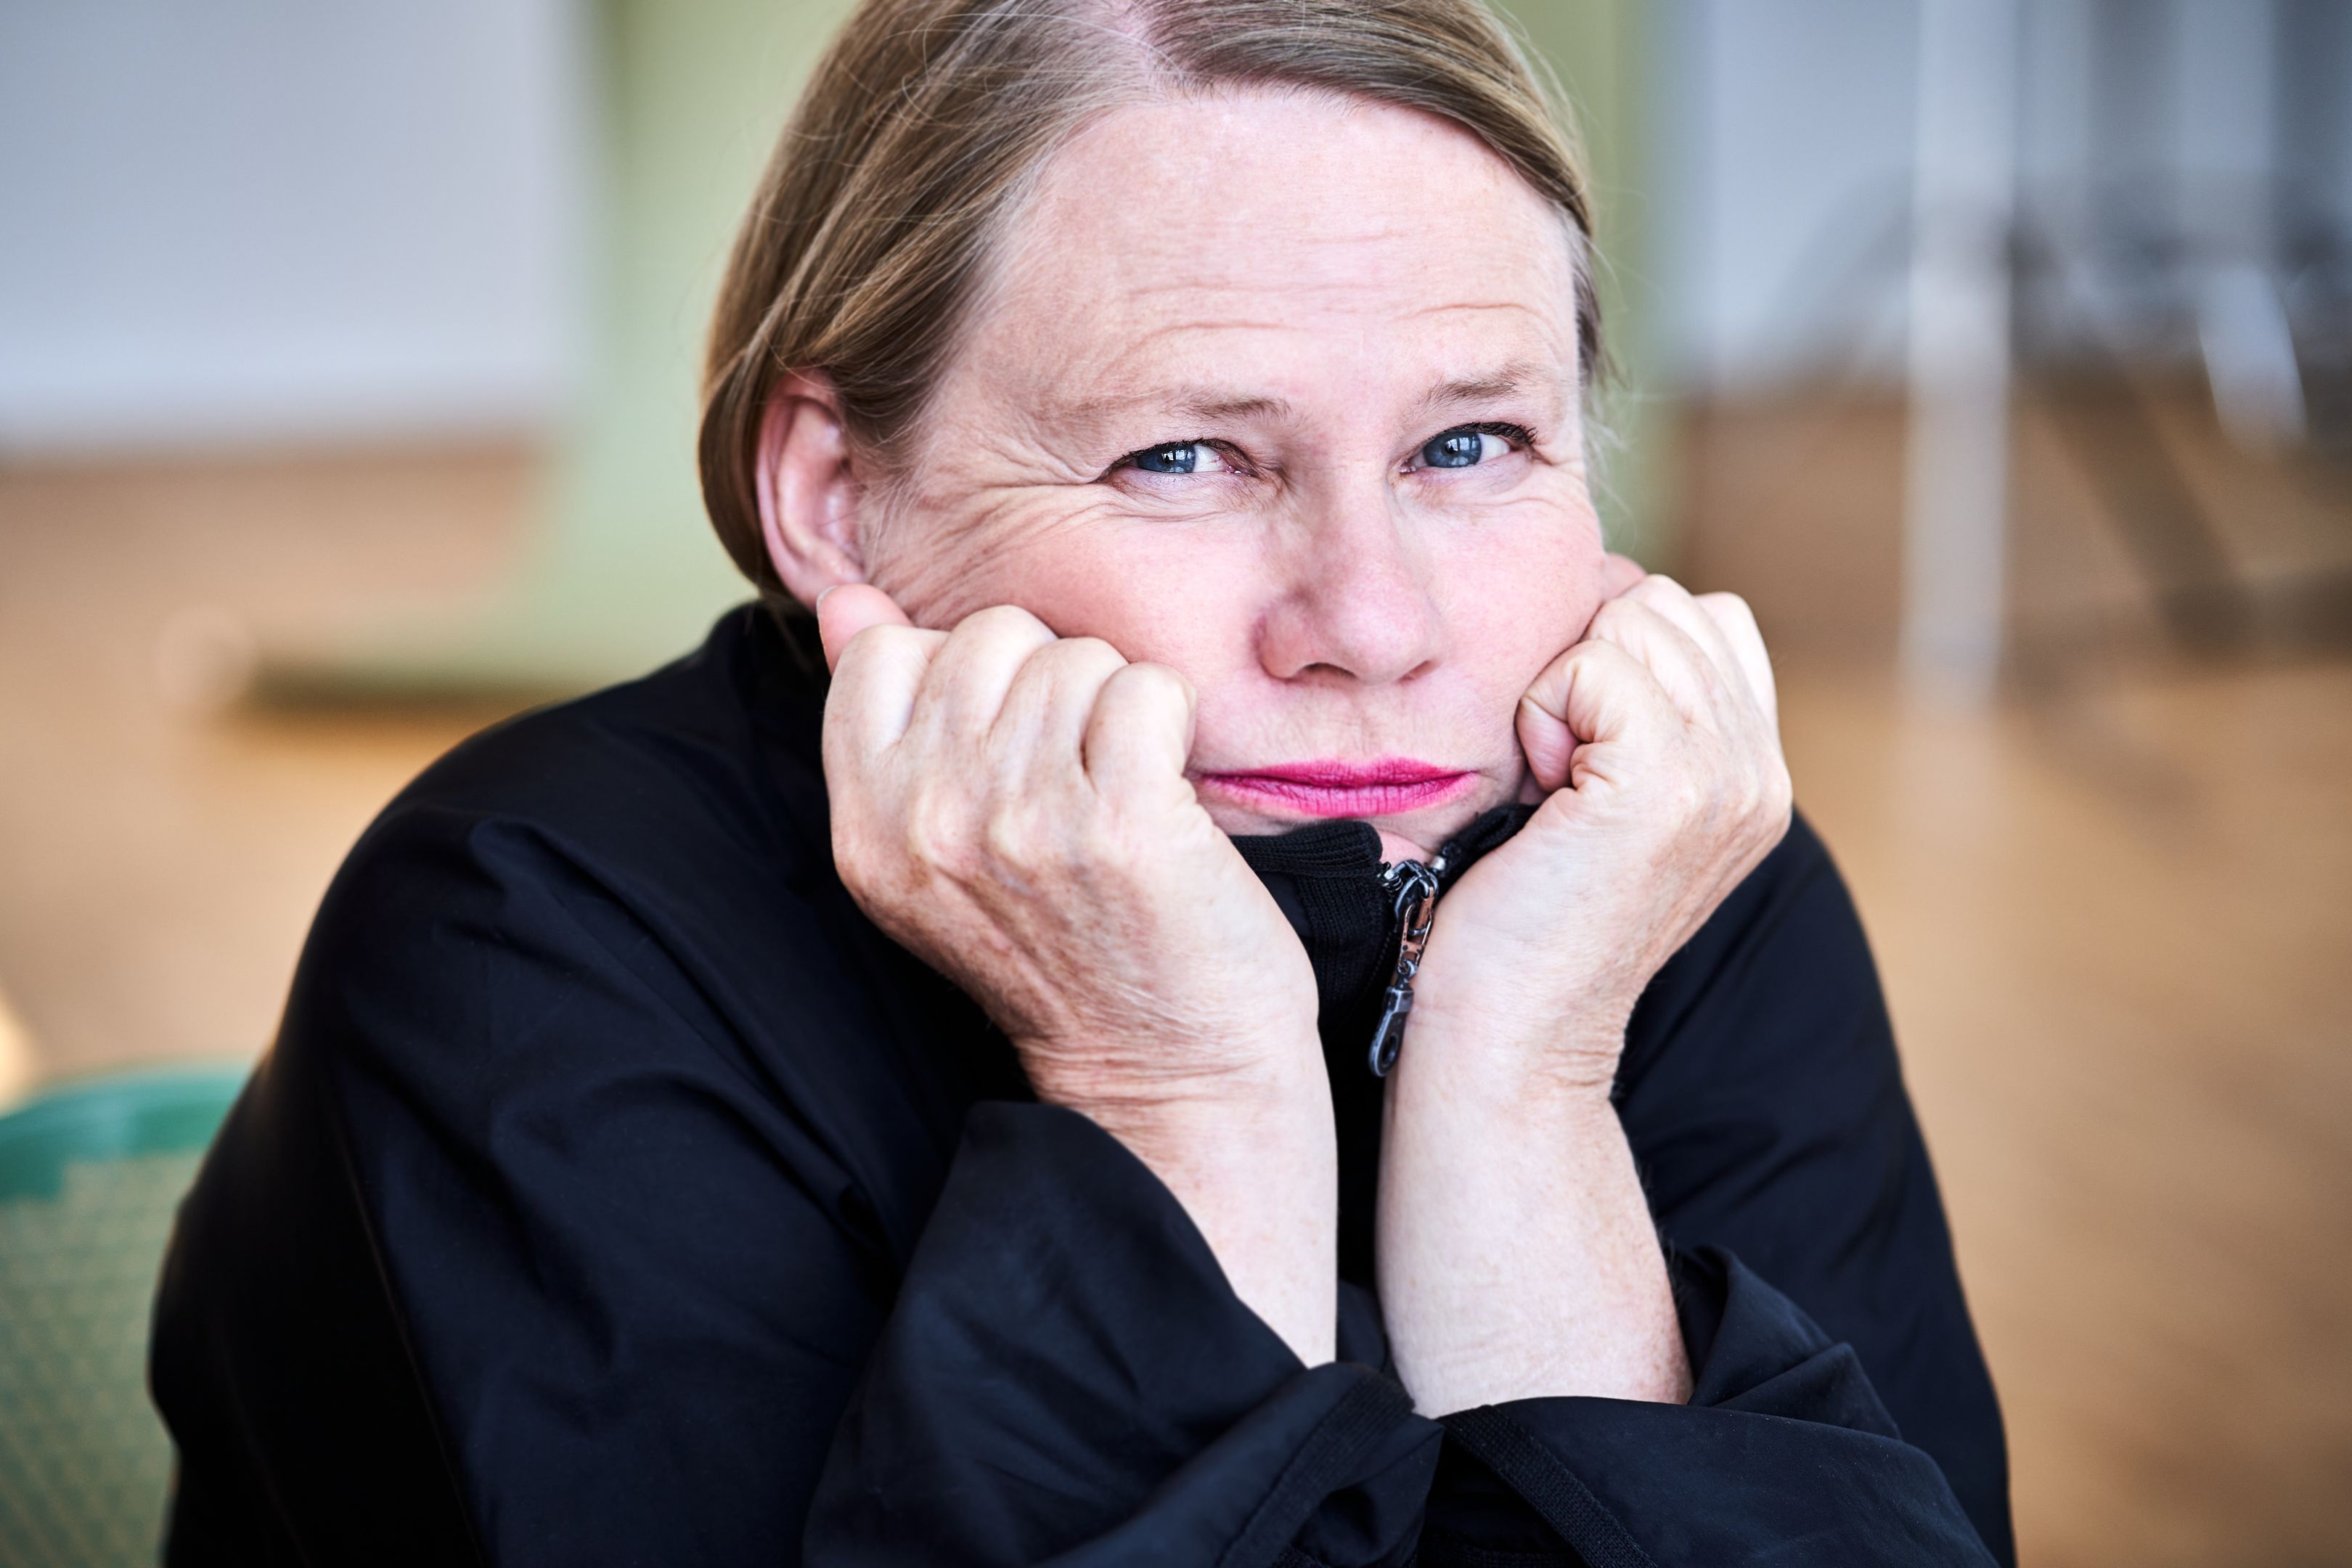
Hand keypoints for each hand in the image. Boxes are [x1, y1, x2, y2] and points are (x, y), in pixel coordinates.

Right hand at [817, 585, 1335, 1361]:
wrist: (1165, 1080)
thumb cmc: (1067, 957)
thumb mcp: (939, 851)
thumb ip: (884, 719)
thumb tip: (847, 598)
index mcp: (868, 830)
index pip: (887, 652)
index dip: (967, 676)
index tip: (1009, 752)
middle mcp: (928, 823)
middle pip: (992, 635)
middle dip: (1052, 688)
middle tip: (1079, 784)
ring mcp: (1021, 821)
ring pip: (1077, 657)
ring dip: (1117, 713)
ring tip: (1122, 800)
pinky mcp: (1119, 820)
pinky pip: (1146, 688)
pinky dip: (1174, 728)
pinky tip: (1167, 797)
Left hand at [1373, 571, 1785, 1413]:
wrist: (1511, 1036)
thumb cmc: (1521, 916)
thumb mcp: (1603, 798)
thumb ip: (1638, 711)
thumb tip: (1607, 594)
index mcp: (1756, 775)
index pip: (1706, 619)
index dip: (1615, 655)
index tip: (1573, 757)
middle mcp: (1761, 773)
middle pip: (1668, 606)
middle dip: (1587, 664)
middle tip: (1556, 776)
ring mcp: (1725, 777)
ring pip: (1634, 620)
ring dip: (1562, 686)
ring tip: (1550, 786)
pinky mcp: (1666, 784)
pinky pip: (1596, 662)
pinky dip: (1544, 707)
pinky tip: (1538, 788)